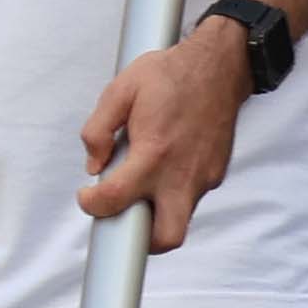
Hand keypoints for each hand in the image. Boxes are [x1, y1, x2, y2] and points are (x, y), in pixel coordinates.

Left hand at [75, 25, 258, 247]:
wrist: (219, 67)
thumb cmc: (170, 75)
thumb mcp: (120, 90)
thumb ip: (97, 130)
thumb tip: (94, 164)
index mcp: (153, 153)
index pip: (115, 200)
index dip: (92, 205)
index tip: (87, 197)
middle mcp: (182, 173)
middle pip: (165, 237)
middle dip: (140, 241)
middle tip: (123, 218)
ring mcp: (203, 177)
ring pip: (180, 219)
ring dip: (156, 215)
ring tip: (140, 187)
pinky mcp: (216, 174)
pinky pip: (191, 197)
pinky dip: (172, 194)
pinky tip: (163, 170)